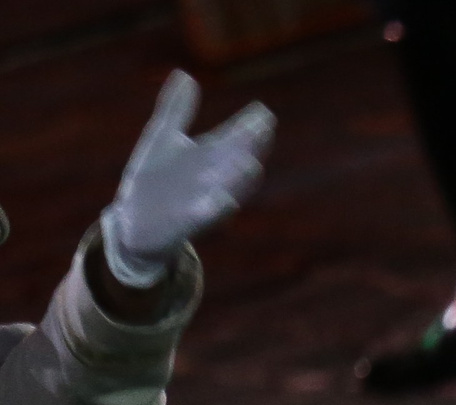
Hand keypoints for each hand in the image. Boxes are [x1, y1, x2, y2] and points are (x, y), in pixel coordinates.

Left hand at [101, 72, 275, 288]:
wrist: (135, 221)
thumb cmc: (154, 179)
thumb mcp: (162, 137)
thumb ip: (177, 109)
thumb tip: (186, 74)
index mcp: (208, 156)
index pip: (233, 138)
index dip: (248, 126)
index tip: (262, 112)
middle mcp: (212, 179)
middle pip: (235, 160)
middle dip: (249, 148)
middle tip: (263, 131)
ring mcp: (203, 201)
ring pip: (227, 190)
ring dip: (239, 180)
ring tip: (251, 164)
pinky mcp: (188, 223)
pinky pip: (206, 217)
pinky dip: (216, 210)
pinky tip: (224, 200)